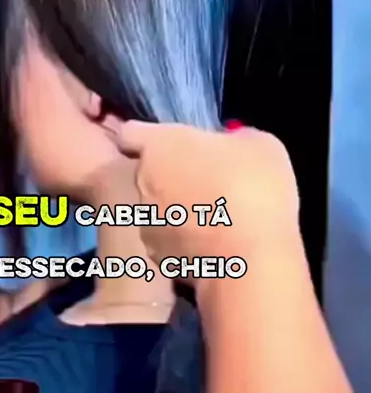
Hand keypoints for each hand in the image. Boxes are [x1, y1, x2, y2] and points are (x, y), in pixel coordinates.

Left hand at [117, 122, 299, 282]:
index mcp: (160, 145)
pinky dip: (183, 241)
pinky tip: (212, 245)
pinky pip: (167, 241)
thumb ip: (233, 139)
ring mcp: (146, 223)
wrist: (251, 259)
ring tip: (213, 219)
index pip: (131, 133)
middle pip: (146, 172)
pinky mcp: (157, 257)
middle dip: (169, 174)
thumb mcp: (260, 144)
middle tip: (205, 181)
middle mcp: (143, 181)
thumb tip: (228, 146)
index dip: (149, 137)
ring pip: (155, 209)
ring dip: (176, 209)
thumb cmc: (255, 187)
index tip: (172, 145)